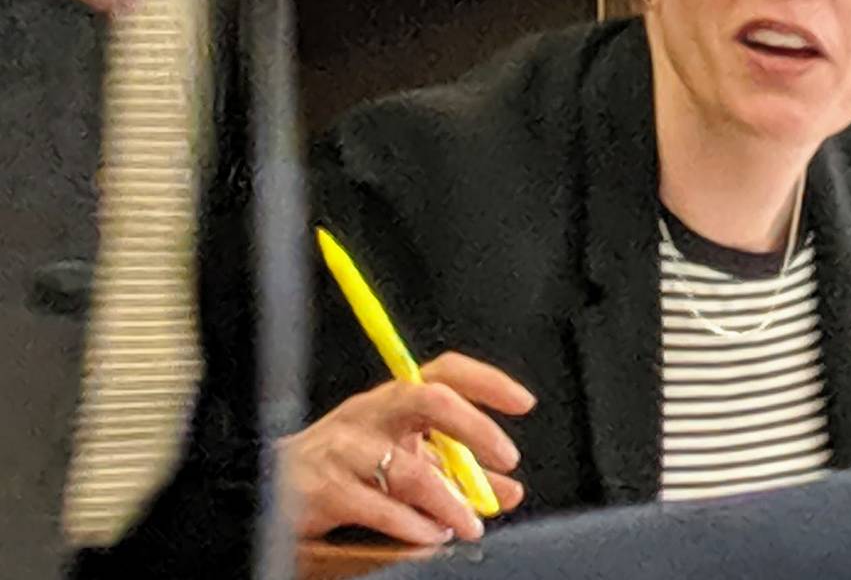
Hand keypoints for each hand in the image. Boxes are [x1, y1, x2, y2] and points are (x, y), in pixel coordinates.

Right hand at [283, 352, 536, 545]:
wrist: (267, 493)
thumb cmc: (344, 472)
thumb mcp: (404, 464)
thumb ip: (455, 474)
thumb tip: (508, 490)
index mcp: (392, 402)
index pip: (444, 373)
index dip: (487, 382)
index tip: (525, 403)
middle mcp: (369, 414)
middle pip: (430, 400)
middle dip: (475, 428)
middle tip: (507, 459)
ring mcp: (344, 450)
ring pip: (409, 468)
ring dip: (450, 500)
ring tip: (469, 523)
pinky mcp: (325, 490)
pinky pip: (379, 507)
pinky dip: (413, 526)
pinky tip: (431, 536)